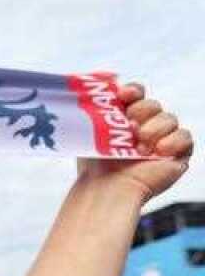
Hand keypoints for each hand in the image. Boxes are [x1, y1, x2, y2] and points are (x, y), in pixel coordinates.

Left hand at [76, 83, 192, 202]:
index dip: (133, 91)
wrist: (106, 187)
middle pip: (153, 105)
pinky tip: (158, 151)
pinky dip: (172, 141)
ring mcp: (162, 140)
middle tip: (130, 127)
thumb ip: (96, 111)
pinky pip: (185, 136)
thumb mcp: (90, 133)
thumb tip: (100, 88)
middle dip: (142, 111)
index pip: (136, 95)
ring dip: (154, 129)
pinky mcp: (177, 154)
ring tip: (140, 146)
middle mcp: (144, 127)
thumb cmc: (96, 165)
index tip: (124, 94)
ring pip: (169, 118)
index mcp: (124, 119)